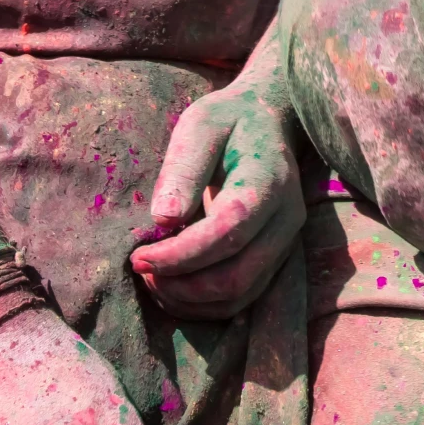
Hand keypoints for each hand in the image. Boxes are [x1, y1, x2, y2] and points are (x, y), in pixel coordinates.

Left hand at [128, 74, 304, 320]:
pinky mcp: (275, 258)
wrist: (269, 121)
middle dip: (181, 285)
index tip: (138, 256)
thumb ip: (184, 169)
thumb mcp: (201, 125)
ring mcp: (285, 243)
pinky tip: (173, 285)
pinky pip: (242, 297)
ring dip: (190, 300)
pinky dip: (204, 303)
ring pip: (240, 295)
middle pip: (237, 276)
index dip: (180, 253)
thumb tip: (164, 220)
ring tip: (152, 279)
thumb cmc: (229, 121)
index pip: (228, 231)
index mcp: (268, 182)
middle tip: (140, 269)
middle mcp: (286, 220)